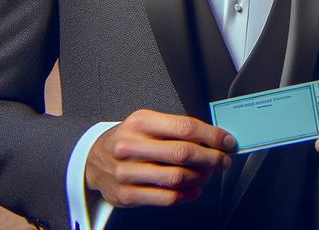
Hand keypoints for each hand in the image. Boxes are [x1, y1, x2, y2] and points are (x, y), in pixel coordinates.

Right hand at [86, 109, 235, 207]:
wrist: (92, 160)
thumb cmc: (127, 140)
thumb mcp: (146, 123)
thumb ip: (175, 128)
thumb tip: (212, 137)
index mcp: (140, 122)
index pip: (185, 127)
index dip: (212, 135)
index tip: (227, 141)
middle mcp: (131, 146)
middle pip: (183, 153)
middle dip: (212, 157)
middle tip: (224, 160)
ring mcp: (127, 172)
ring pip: (177, 177)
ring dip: (201, 177)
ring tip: (208, 174)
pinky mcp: (126, 195)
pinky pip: (166, 197)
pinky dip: (187, 194)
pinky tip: (194, 189)